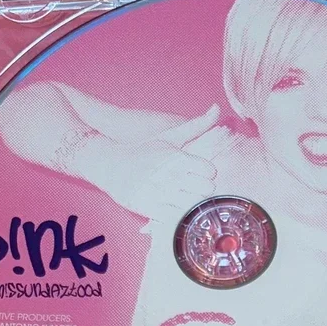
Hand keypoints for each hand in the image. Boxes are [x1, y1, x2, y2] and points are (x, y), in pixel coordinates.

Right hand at [99, 106, 235, 222]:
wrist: (110, 165)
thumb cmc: (144, 151)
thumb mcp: (169, 136)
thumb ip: (196, 125)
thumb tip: (217, 108)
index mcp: (178, 157)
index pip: (210, 171)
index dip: (207, 174)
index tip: (200, 174)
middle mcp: (171, 175)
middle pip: (205, 189)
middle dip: (202, 190)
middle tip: (194, 189)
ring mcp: (161, 193)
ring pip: (192, 205)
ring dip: (192, 204)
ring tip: (183, 198)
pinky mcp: (149, 208)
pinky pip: (175, 217)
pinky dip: (177, 215)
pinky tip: (172, 207)